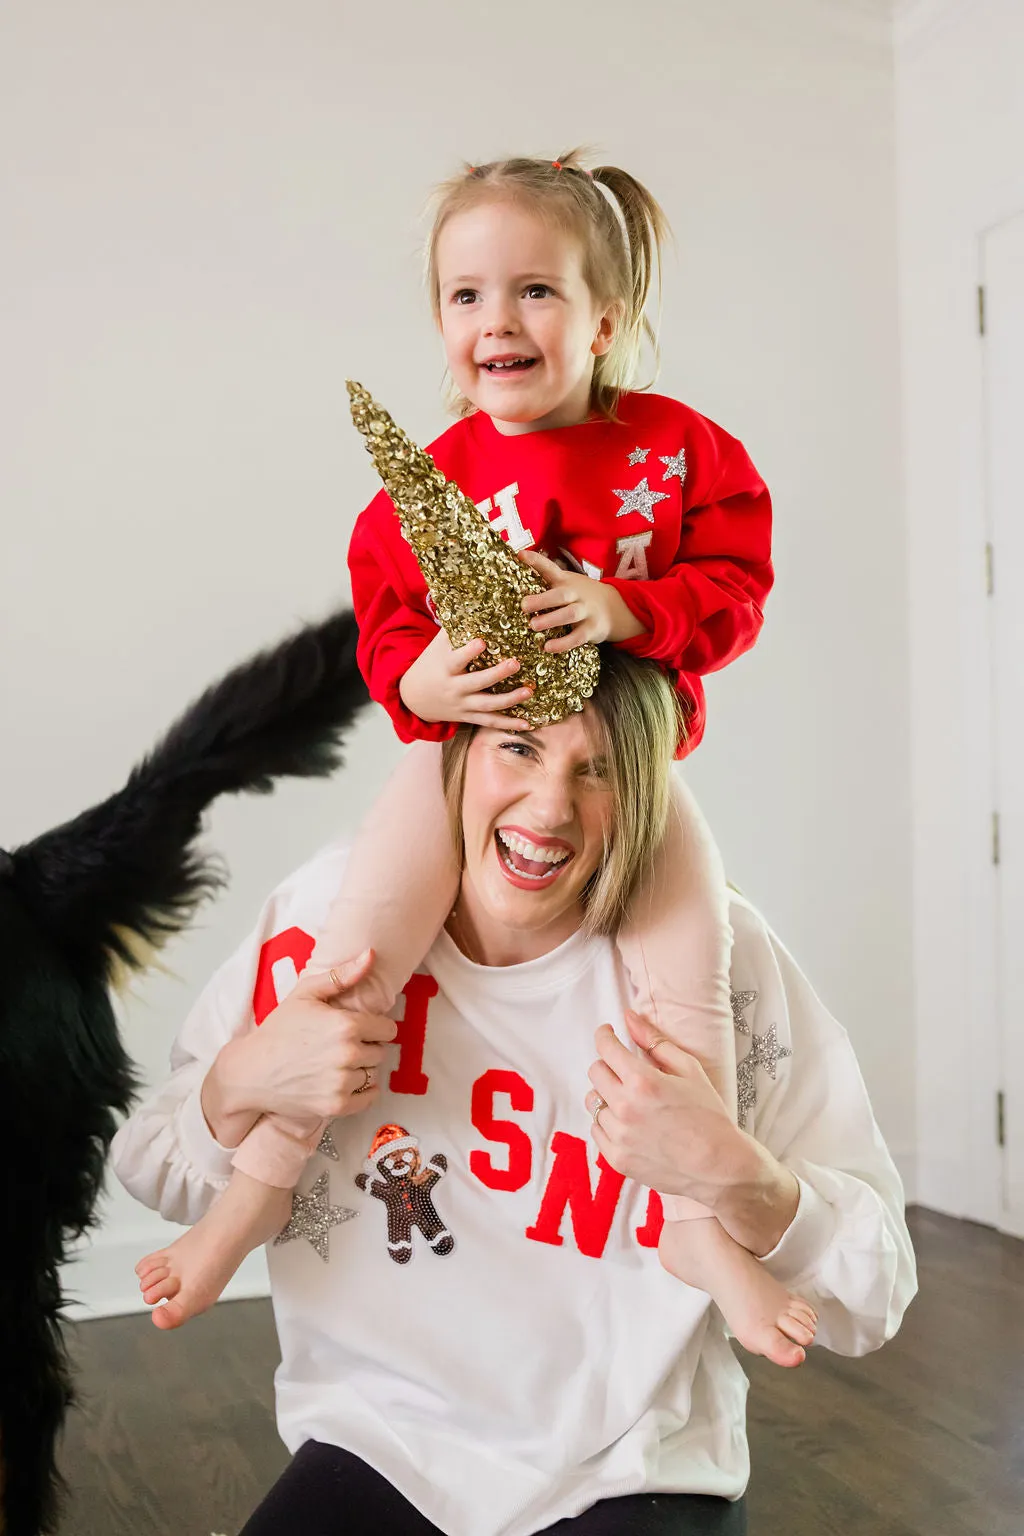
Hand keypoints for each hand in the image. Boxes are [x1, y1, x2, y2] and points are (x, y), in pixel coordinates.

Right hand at [204, 949, 397, 1131]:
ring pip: (373, 1074)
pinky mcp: (335, 1105)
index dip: (374, 1027)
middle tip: (343, 1046)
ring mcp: (341, 1082)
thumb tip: (371, 954)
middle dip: (367, 1048)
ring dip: (361, 1069)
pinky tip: (342, 1082)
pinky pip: (368, 1098)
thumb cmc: (278, 1030)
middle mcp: (348, 1054)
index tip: (359, 1029)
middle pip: (381, 1052)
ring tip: (337, 1064)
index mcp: (346, 1025)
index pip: (388, 1029)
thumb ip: (342, 975)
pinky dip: (361, 1092)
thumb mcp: (305, 994)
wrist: (251, 1071)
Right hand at [398, 628, 532, 729]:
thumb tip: (466, 597)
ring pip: (487, 706)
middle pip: (477, 683)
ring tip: (528, 691)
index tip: (482, 642)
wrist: (414, 698)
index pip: (456, 659)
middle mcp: (454, 688)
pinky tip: (527, 724)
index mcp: (445, 667)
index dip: (468, 652)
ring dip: (509, 700)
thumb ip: (453, 626)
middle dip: (497, 675)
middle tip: (516, 663)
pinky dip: (508, 724)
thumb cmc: (431, 664)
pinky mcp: (469, 717)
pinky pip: (490, 722)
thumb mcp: (437, 646)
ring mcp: (463, 705)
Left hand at [519, 550, 646, 651]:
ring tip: (533, 626)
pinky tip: (548, 647)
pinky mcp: (591, 629)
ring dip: (551, 620)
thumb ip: (548, 581)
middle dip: (542, 600)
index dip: (536, 561)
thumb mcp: (567, 583)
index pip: (550, 568)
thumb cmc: (580, 596)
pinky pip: (577, 637)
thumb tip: (518, 577)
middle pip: (561, 595)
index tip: (520, 555)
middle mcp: (576, 594)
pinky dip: (563, 643)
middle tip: (523, 606)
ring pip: (569, 614)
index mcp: (566, 580)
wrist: (615, 607)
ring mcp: (586, 611)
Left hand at [585, 1011, 750, 1209]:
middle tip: (626, 1070)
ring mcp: (619, 1136)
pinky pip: (596, 1130)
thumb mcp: (689, 1069)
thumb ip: (654, 1041)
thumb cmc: (708, 1115)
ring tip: (630, 1099)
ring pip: (593, 1101)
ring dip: (607, 1095)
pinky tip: (629, 1122)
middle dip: (608, 1065)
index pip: (606, 1048)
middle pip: (595, 1072)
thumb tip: (628, 1018)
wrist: (718, 1166)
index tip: (608, 1034)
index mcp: (642, 1081)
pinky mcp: (617, 1159)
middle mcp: (624, 1107)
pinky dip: (607, 1122)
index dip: (605, 1036)